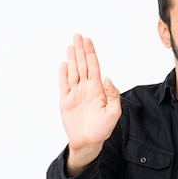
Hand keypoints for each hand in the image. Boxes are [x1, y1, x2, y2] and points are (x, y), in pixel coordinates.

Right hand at [59, 34, 120, 174]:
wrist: (88, 142)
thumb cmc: (102, 129)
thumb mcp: (114, 112)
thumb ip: (113, 95)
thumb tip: (107, 78)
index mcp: (97, 90)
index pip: (94, 67)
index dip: (91, 53)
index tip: (88, 41)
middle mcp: (86, 89)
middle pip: (82, 65)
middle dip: (81, 50)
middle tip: (78, 36)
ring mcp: (75, 94)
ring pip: (73, 71)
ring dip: (72, 58)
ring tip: (71, 45)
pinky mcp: (65, 101)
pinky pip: (63, 84)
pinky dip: (63, 74)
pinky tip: (64, 63)